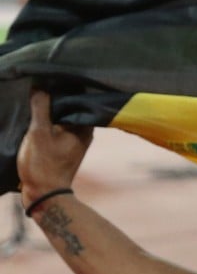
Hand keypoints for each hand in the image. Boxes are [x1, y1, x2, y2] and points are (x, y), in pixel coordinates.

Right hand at [17, 90, 93, 204]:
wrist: (44, 196)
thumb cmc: (44, 165)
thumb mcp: (39, 134)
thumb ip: (41, 109)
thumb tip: (40, 87)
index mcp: (84, 126)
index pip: (80, 99)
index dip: (67, 87)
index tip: (52, 77)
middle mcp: (83, 132)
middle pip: (71, 108)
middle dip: (57, 98)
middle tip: (41, 86)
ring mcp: (73, 141)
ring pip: (62, 119)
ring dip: (50, 111)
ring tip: (36, 99)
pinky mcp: (62, 148)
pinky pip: (56, 129)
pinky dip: (47, 123)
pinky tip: (35, 118)